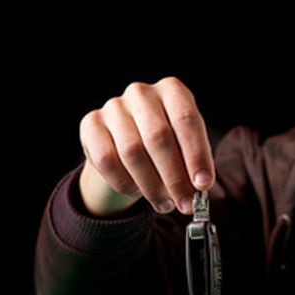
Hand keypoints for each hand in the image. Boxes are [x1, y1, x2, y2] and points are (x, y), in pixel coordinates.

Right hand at [78, 77, 214, 215]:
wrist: (127, 141)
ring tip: (165, 203)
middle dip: (175, 178)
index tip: (203, 184)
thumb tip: (198, 187)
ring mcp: (113, 107)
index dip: (196, 155)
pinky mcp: (91, 125)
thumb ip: (193, 163)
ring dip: (151, 185)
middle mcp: (141, 93)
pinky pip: (106, 160)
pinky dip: (125, 183)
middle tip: (186, 204)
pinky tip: (138, 192)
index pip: (186, 120)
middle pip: (158, 137)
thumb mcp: (186, 147)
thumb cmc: (167, 143)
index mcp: (172, 90)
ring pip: (132, 152)